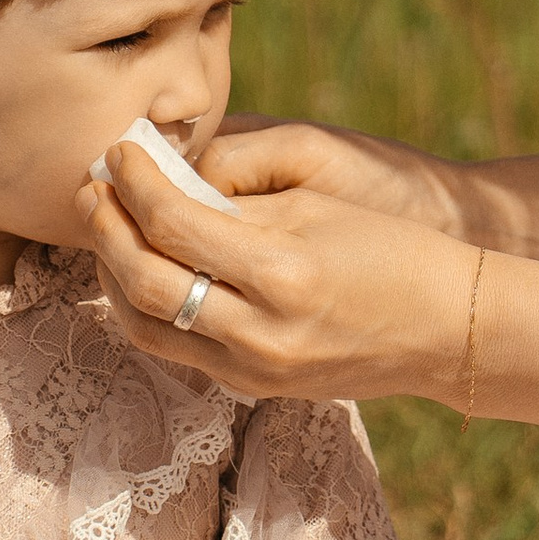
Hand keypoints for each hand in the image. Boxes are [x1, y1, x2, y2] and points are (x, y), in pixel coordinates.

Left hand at [83, 135, 477, 408]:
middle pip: (144, 282)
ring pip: (146, 328)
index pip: (175, 223)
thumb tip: (160, 184)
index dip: (134, 181)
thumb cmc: (387, 247)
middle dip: (106, 229)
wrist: (447, 328)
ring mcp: (253, 369)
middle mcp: (261, 331)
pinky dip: (146, 308)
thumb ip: (232, 200)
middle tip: (91, 188)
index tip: (118, 150)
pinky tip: (142, 271)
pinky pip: (176, 349)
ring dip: (112, 276)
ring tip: (106, 229)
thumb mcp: (315, 207)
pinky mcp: (252, 388)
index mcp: (283, 272)